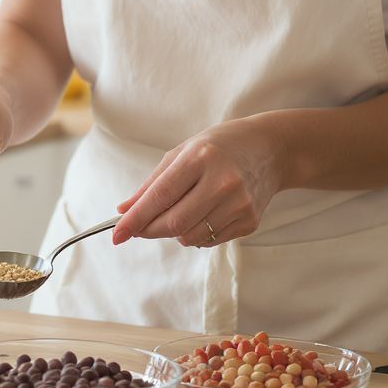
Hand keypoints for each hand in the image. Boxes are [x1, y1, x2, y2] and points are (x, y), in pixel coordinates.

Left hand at [112, 117, 287, 246]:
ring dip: (173, 233)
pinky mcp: (250, 221)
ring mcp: (240, 204)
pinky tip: (201, 214)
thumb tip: (123, 211)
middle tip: (138, 228)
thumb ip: (151, 184)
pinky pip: (209, 241)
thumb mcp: (181, 153)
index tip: (116, 235)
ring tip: (176, 213)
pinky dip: (195, 234)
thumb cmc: (218, 147)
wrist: (271, 149)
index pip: (159, 197)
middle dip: (149, 230)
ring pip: (190, 237)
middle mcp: (223, 182)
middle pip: (174, 223)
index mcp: (200, 158)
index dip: (135, 219)